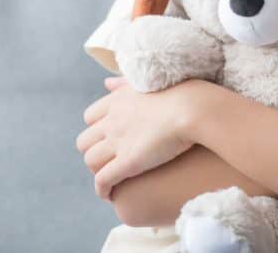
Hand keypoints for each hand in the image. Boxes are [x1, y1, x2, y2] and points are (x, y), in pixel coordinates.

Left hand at [76, 76, 200, 200]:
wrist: (192, 108)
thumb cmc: (180, 94)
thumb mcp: (145, 82)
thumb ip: (123, 83)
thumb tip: (106, 83)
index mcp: (116, 101)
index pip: (90, 117)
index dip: (97, 130)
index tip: (107, 139)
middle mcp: (112, 121)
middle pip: (85, 141)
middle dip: (93, 152)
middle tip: (108, 161)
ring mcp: (118, 142)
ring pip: (91, 161)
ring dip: (97, 171)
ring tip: (110, 179)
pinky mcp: (128, 162)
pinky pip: (103, 180)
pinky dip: (102, 189)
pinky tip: (109, 194)